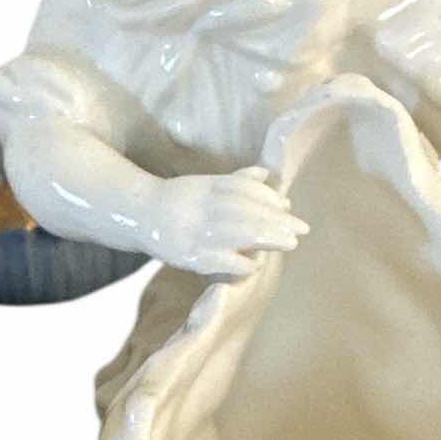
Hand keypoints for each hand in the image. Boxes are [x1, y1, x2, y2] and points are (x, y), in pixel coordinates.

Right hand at [146, 167, 307, 278]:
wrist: (139, 215)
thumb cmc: (178, 200)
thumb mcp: (204, 184)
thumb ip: (235, 181)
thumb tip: (265, 174)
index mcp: (208, 187)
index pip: (243, 189)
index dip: (267, 197)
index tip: (287, 205)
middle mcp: (203, 207)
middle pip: (246, 211)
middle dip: (276, 220)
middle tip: (301, 229)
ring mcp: (196, 232)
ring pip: (238, 233)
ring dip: (267, 238)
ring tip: (289, 243)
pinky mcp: (189, 256)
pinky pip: (220, 260)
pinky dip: (240, 262)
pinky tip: (256, 265)